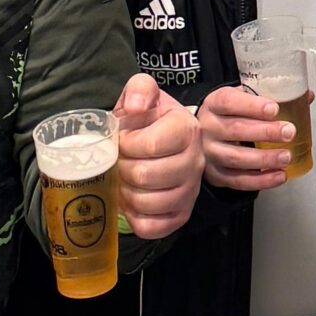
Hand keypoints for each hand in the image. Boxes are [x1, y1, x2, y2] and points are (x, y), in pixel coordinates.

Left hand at [112, 72, 201, 238]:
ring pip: (147, 204)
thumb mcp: (143, 93)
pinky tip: (133, 201)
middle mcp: (195, 162)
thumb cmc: (146, 120)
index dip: (127, 144)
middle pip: (145, 176)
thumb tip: (136, 107)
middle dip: (122, 168)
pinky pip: (152, 227)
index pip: (150, 146)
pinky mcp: (181, 215)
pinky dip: (135, 217)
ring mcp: (190, 191)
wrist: (157, 141)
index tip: (123, 139)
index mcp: (187, 129)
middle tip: (120, 161)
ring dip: (126, 193)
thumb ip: (139, 88)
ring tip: (125, 179)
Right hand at [197, 84, 296, 192]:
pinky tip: (279, 175)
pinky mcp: (215, 174)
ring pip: (237, 158)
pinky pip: (238, 180)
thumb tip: (306, 96)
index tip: (274, 109)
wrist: (203, 134)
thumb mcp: (243, 97)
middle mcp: (208, 128)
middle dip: (266, 132)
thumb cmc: (229, 114)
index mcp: (214, 104)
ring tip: (286, 156)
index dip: (252, 106)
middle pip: (235, 130)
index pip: (229, 102)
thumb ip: (271, 96)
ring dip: (265, 159)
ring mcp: (210, 153)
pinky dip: (261, 180)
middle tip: (289, 132)